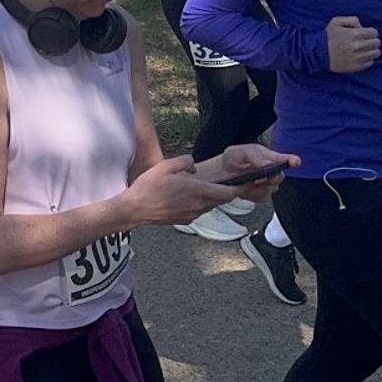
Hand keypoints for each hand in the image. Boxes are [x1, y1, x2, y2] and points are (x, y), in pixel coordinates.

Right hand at [121, 155, 244, 225]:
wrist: (135, 209)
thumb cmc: (148, 187)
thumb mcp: (165, 165)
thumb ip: (185, 161)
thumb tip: (194, 165)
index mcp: (196, 189)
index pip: (228, 192)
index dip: (240, 188)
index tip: (247, 182)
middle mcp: (198, 204)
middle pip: (222, 199)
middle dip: (226, 190)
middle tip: (227, 181)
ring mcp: (193, 214)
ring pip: (211, 205)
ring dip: (211, 197)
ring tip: (200, 187)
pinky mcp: (186, 220)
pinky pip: (199, 210)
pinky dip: (199, 203)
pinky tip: (185, 197)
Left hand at [198, 143, 295, 200]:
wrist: (220, 174)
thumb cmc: (232, 159)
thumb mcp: (238, 152)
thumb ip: (254, 156)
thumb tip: (267, 163)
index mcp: (269, 157)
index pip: (285, 159)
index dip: (292, 160)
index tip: (295, 162)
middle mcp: (271, 171)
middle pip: (279, 178)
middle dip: (269, 179)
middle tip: (257, 178)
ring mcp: (266, 184)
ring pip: (270, 189)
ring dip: (258, 187)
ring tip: (246, 181)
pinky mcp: (260, 194)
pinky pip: (261, 197)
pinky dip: (251, 194)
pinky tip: (244, 188)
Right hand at [325, 15, 379, 72]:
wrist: (317, 54)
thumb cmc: (328, 37)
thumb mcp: (335, 22)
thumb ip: (351, 20)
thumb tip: (362, 26)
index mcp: (355, 34)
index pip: (374, 32)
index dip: (370, 32)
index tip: (364, 34)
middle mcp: (358, 46)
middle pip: (377, 43)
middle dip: (372, 41)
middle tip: (364, 42)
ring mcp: (358, 57)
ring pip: (376, 53)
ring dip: (371, 50)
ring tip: (362, 50)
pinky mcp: (356, 67)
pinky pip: (370, 62)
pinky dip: (367, 59)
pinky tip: (359, 57)